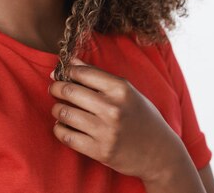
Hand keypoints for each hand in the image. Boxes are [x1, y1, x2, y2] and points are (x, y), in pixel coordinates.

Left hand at [48, 57, 183, 181]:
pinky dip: (59, 128)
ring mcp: (105, 131)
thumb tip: (69, 61)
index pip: (82, 72)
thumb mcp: (127, 91)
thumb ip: (98, 76)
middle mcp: (113, 108)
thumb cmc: (141, 116)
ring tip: (60, 108)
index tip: (60, 73)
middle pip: (69, 90)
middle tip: (54, 88)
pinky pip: (65, 135)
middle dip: (56, 87)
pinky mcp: (99, 151)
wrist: (159, 152)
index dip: (66, 71)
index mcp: (121, 89)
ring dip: (57, 108)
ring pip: (63, 112)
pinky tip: (64, 125)